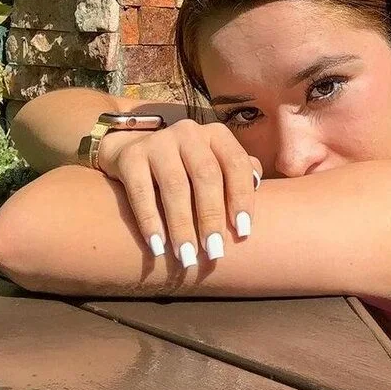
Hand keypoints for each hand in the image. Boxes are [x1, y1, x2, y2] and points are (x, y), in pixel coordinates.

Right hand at [99, 118, 262, 267]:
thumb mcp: (213, 164)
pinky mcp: (131, 156)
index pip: (235, 164)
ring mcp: (159, 141)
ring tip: (187, 256)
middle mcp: (189, 133)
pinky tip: (157, 246)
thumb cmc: (185, 167)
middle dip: (212, 217)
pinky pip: (141, 191)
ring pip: (175, 186)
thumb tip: (258, 187)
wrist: (132, 152)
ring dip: (182, 226)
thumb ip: (237, 174)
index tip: (243, 233)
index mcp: (216, 135)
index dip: (241, 198)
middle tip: (214, 251)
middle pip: (206, 175)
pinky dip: (150, 221)